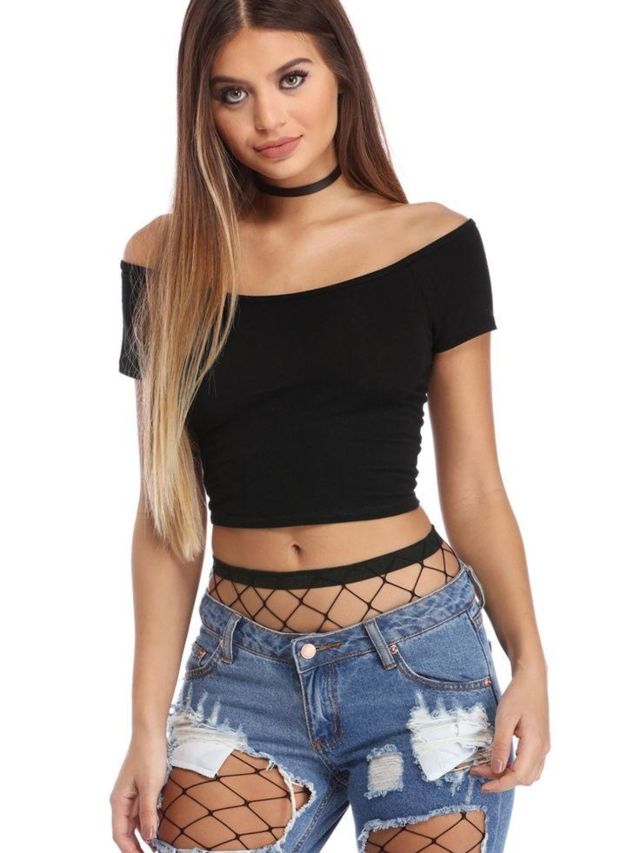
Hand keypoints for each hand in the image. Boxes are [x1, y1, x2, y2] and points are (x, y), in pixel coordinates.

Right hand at [110, 732, 167, 850]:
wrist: (150, 732)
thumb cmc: (149, 755)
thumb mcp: (151, 786)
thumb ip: (148, 812)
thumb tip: (147, 837)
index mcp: (119, 801)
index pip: (119, 834)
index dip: (129, 850)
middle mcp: (122, 801)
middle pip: (125, 831)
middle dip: (135, 847)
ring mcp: (130, 795)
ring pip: (134, 823)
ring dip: (143, 836)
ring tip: (156, 848)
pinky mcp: (140, 789)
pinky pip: (141, 812)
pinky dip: (148, 823)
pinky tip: (158, 829)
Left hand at [469, 663, 549, 792]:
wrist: (532, 679)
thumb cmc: (518, 695)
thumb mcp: (504, 718)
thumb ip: (500, 745)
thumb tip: (496, 770)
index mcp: (535, 744)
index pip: (518, 776)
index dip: (499, 784)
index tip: (482, 784)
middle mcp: (543, 749)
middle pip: (524, 779)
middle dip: (501, 780)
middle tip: (479, 771)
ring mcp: (544, 747)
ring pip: (529, 774)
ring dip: (509, 776)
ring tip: (487, 768)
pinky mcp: (540, 742)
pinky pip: (530, 765)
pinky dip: (516, 769)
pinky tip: (501, 761)